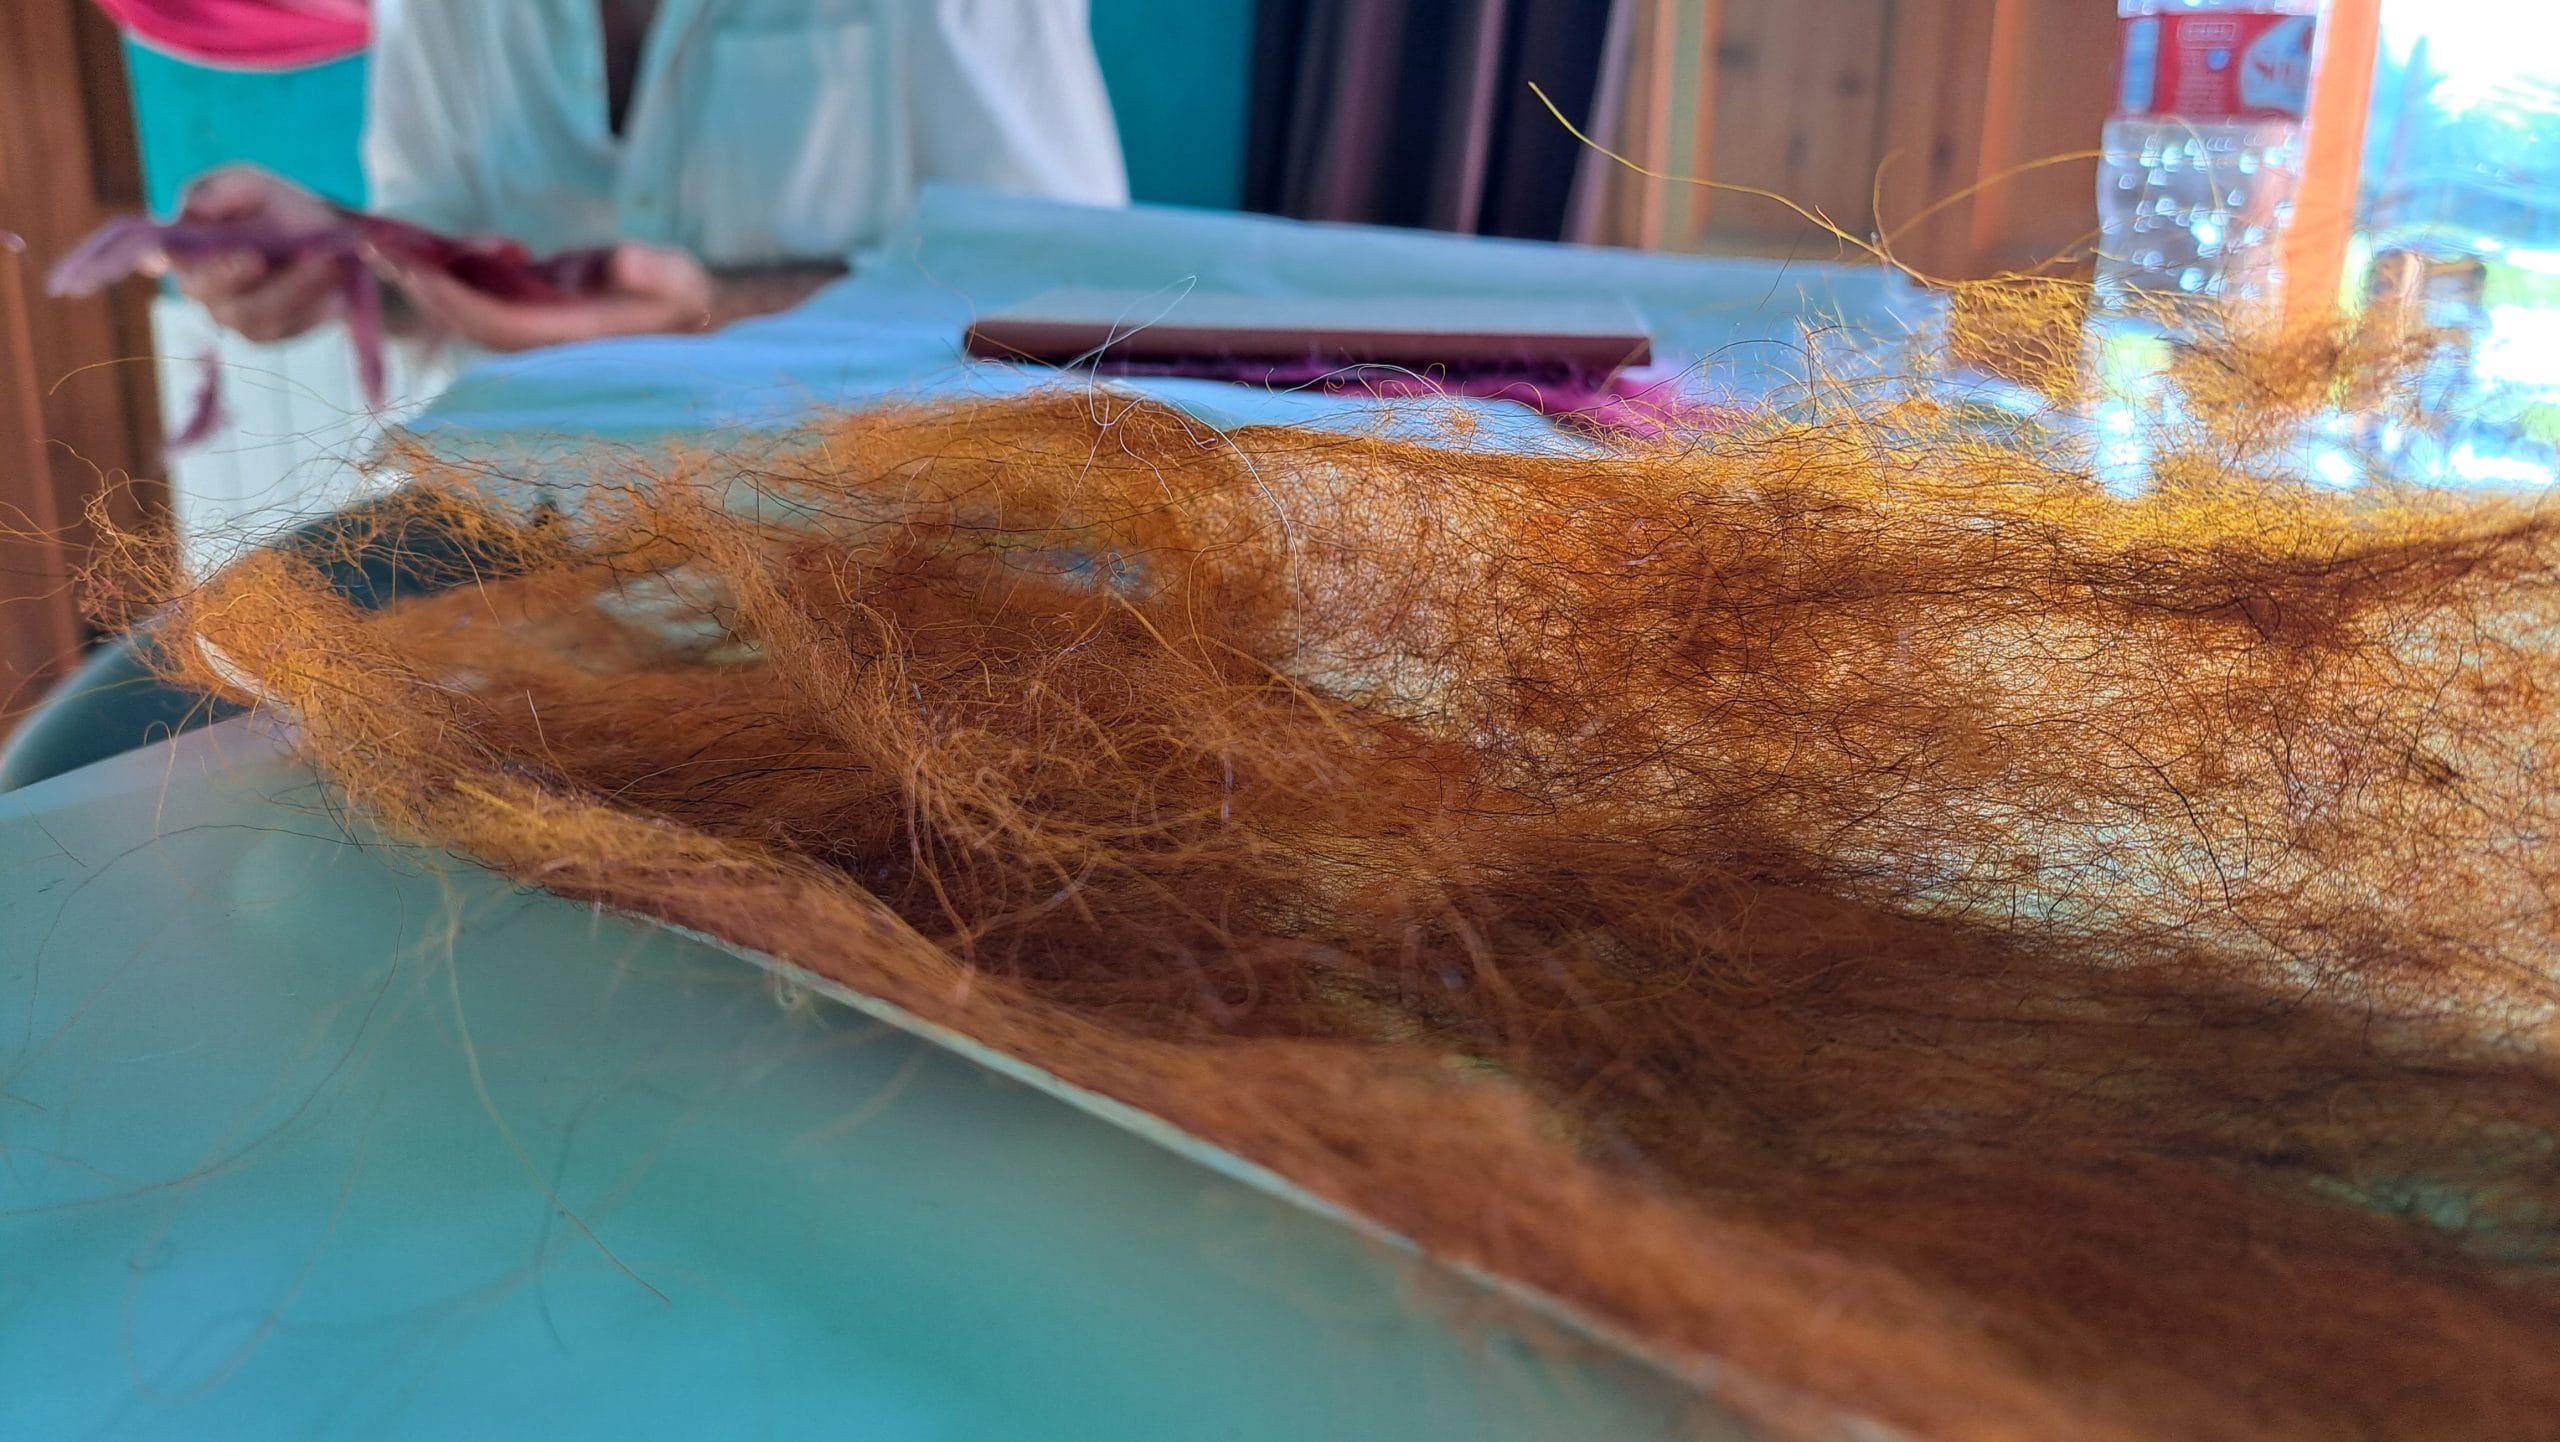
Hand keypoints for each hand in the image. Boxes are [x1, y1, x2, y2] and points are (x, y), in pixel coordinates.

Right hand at [168, 166, 344, 343]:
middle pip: (212, 293)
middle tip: (272, 257)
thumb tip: (193, 209)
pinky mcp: (269, 333)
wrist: (328, 240)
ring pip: (255, 314)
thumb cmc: (278, 208)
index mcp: (185, 247)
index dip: (170, 258)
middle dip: (240, 275)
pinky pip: (286, 327)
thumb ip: (222, 190)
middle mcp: (201, 288)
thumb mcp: (254, 187)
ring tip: (327, 263)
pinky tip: (334, 288)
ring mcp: (233, 316)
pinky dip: (312, 306)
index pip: (167, 257)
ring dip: (293, 288)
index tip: (189, 258)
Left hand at [368, 241, 715, 352]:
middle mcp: (546, 341)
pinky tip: (432, 251)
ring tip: (389, 247)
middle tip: (376, 250)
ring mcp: (539, 329)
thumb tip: (624, 258)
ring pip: (470, 314)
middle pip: (468, 323)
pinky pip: (484, 302)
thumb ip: (653, 270)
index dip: (452, 298)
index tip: (412, 268)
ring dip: (431, 285)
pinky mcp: (537, 313)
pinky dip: (455, 279)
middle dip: (423, 290)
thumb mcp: (680, 278)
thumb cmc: (689, 296)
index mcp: (572, 336)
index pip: (497, 323)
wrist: (696, 314)